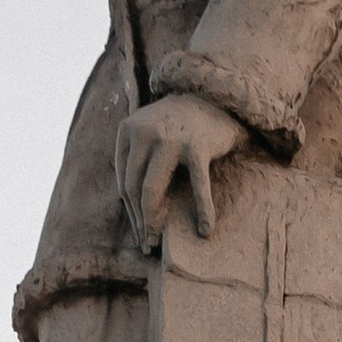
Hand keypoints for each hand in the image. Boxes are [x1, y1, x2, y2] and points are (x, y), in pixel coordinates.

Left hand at [117, 94, 248, 252]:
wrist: (217, 98)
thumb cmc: (182, 125)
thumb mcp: (149, 131)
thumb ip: (135, 156)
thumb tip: (128, 203)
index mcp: (128, 130)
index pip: (124, 181)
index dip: (131, 213)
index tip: (139, 232)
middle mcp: (145, 132)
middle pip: (133, 188)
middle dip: (139, 221)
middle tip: (147, 244)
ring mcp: (172, 139)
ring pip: (151, 190)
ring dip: (154, 221)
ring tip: (159, 241)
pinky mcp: (199, 146)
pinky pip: (198, 186)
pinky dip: (203, 210)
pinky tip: (205, 229)